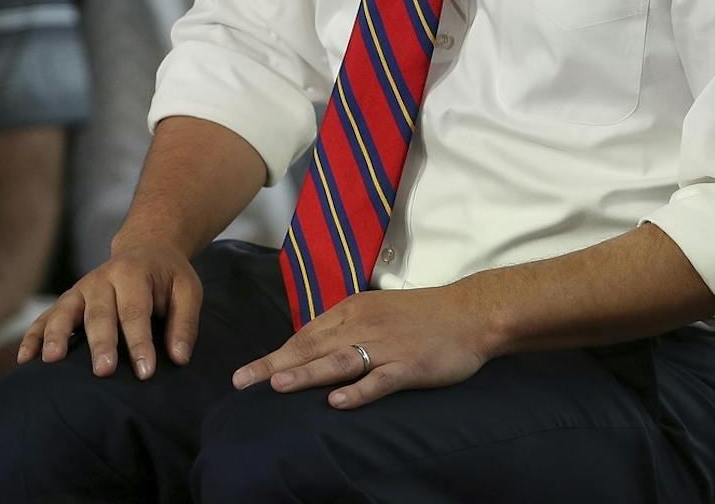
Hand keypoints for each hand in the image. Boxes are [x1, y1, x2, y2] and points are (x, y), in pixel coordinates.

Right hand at [19, 241, 202, 379]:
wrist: (145, 249)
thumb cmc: (168, 276)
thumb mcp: (188, 290)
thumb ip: (184, 323)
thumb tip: (179, 358)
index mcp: (133, 273)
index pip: (135, 311)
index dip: (140, 342)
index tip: (145, 372)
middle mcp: (102, 278)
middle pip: (99, 313)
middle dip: (100, 343)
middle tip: (103, 371)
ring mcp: (80, 289)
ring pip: (64, 311)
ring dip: (56, 335)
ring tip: (52, 360)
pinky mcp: (67, 301)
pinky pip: (45, 317)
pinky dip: (33, 336)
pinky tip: (24, 360)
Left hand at [232, 285, 495, 409]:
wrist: (471, 312)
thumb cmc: (423, 314)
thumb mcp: (378, 310)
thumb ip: (346, 326)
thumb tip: (312, 345)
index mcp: (354, 310)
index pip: (306, 334)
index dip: (276, 353)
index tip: (246, 373)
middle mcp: (365, 326)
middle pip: (312, 346)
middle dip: (275, 365)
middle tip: (242, 382)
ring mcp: (387, 346)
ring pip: (339, 361)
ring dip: (307, 373)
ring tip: (277, 386)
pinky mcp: (410, 366)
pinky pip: (380, 380)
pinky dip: (358, 392)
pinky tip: (338, 404)